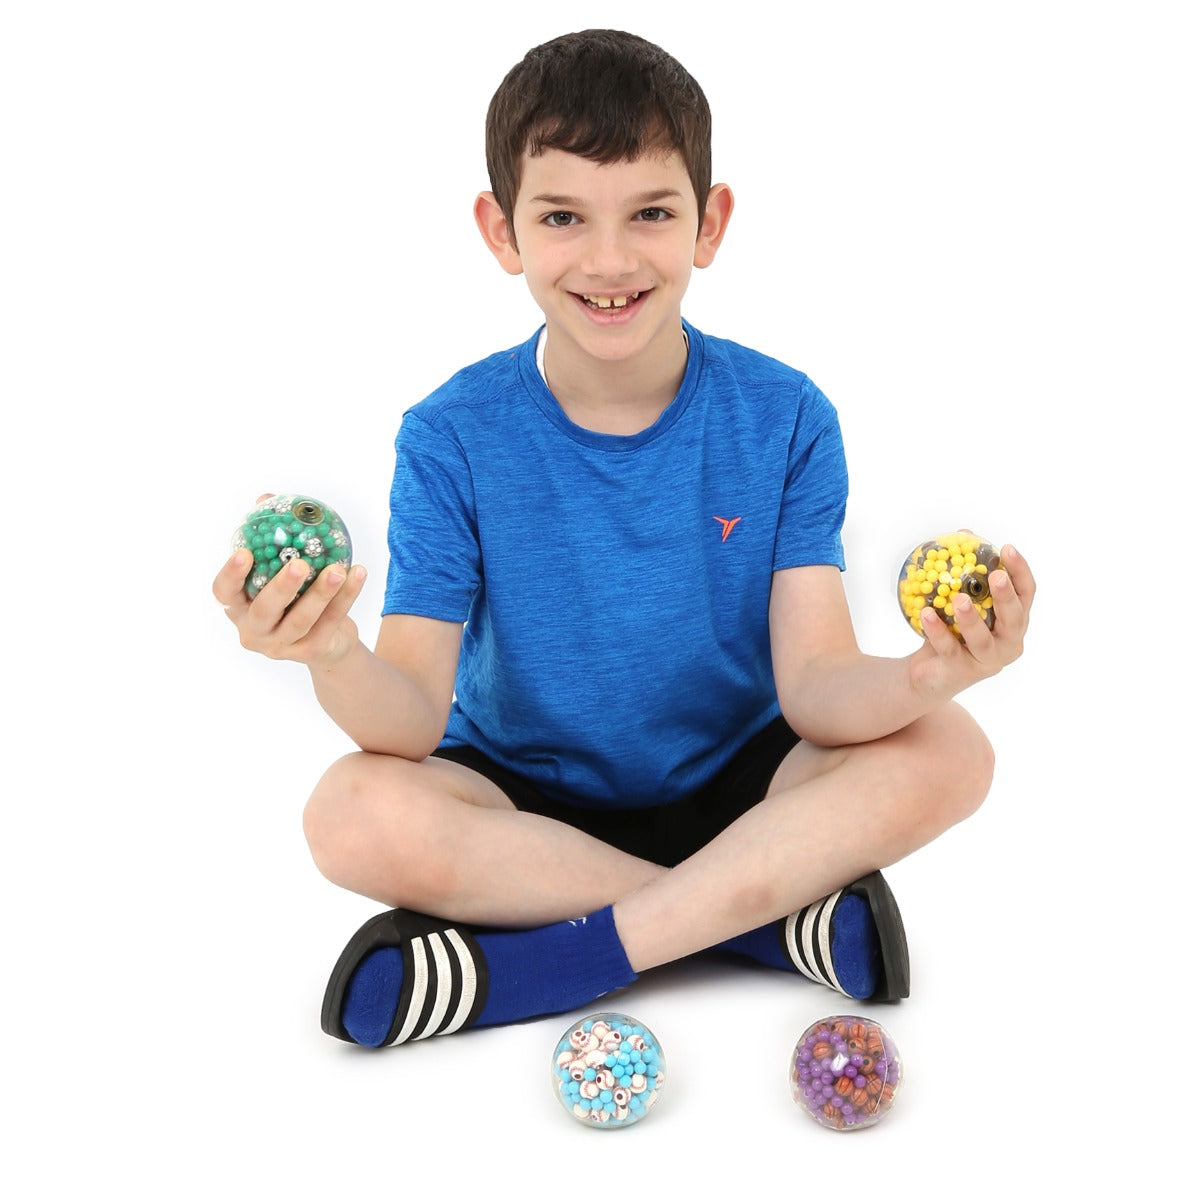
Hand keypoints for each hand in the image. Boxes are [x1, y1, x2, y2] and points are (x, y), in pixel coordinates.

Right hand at [213, 543, 367, 669]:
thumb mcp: (279, 570)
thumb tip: (265, 498)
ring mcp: (282, 646)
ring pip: (302, 619)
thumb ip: (271, 538)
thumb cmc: (295, 597)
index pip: (224, 593)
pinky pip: (330, 621)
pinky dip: (346, 597)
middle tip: (299, 564)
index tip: (244, 552)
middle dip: (282, 587)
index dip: (230, 575)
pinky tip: (358, 573)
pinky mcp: (311, 651)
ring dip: (322, 592)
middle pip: (264, 611)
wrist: (327, 642)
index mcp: (239, 607)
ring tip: (338, 570)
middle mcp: (254, 630)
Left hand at [910, 544, 1034, 696]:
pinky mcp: (963, 672)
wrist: (931, 673)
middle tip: (995, 576)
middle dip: (1006, 597)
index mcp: (1014, 621)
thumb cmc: (953, 630)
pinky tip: (926, 614)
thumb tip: (964, 533)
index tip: (1007, 548)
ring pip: (983, 640)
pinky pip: (950, 649)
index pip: (1026, 594)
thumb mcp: (959, 599)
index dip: (1020, 571)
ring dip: (971, 619)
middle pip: (1014, 619)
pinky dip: (938, 631)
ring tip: (959, 599)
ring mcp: (988, 661)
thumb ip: (965, 570)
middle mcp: (1009, 643)